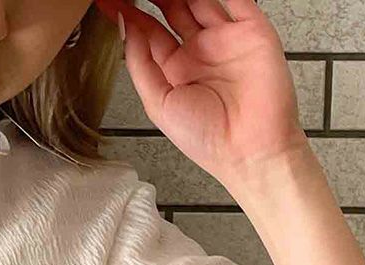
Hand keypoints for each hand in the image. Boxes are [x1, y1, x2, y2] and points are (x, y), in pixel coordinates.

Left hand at [92, 0, 311, 186]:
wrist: (248, 150)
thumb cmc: (204, 137)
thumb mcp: (158, 102)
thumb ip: (140, 64)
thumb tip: (125, 28)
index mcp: (173, 70)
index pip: (149, 32)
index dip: (130, 14)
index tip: (111, 1)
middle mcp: (198, 51)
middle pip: (174, 9)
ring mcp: (225, 38)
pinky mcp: (253, 30)